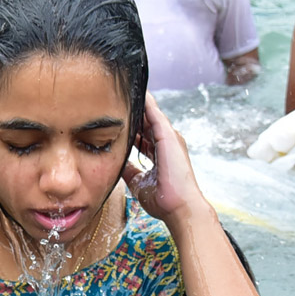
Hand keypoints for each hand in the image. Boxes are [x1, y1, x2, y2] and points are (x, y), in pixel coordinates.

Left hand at [122, 94, 207, 225]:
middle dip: (132, 112)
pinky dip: (146, 104)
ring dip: (138, 103)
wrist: (178, 207)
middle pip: (145, 122)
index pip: (142, 134)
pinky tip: (137, 93)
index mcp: (159, 152)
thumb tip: (117, 163)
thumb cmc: (162, 200)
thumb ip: (129, 170)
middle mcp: (165, 142)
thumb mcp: (138, 182)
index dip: (130, 126)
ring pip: (150, 115)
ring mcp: (168, 138)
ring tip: (125, 89)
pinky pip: (155, 115)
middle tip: (116, 98)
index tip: (116, 118)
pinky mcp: (169, 136)